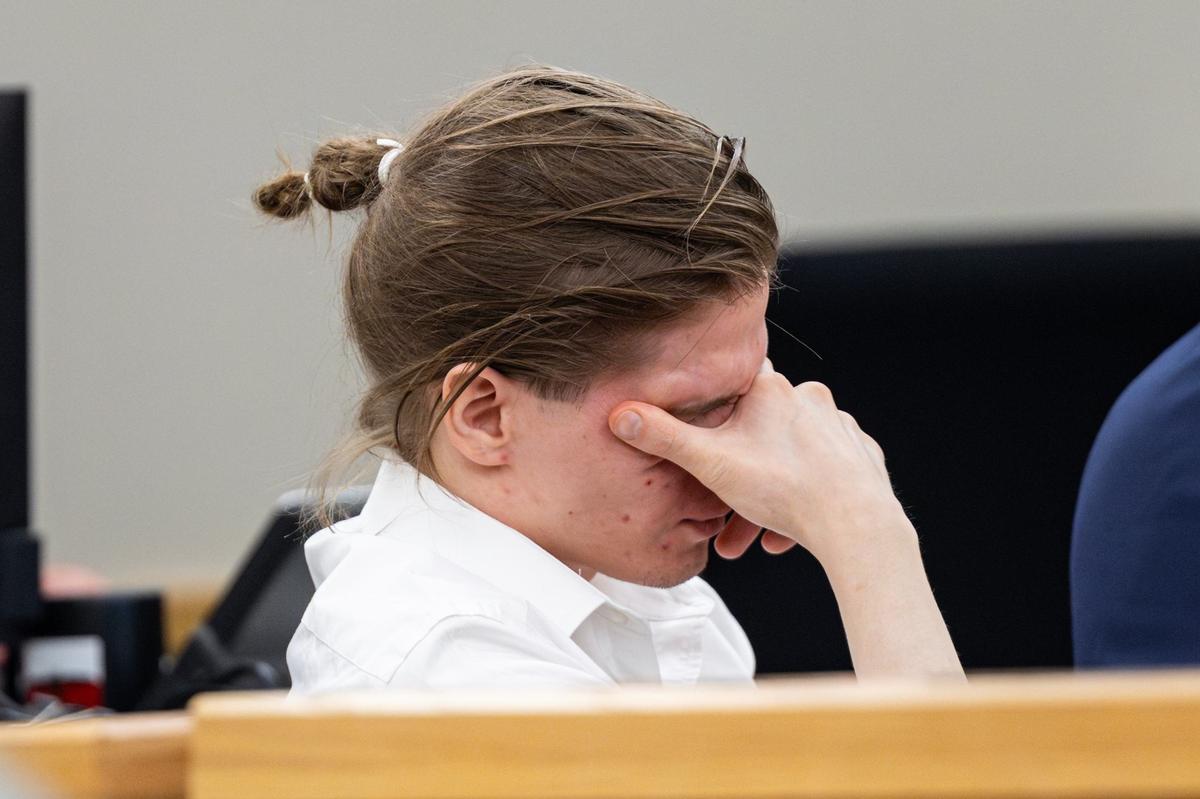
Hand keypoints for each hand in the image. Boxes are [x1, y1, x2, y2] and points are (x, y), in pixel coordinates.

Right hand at [607, 359, 910, 565]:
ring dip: (768, 498)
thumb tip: (621, 414)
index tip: (708, 437)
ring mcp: (839, 428)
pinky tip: (790, 531)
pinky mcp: (860, 457)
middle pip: (760, 434)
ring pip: (790, 459)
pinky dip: (803, 500)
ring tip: (756, 537)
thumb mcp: (710, 463)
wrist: (856, 523)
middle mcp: (809, 399)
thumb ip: (663, 437)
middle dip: (738, 478)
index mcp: (771, 390)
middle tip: (724, 517)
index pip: (733, 383)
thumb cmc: (786, 489)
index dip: (715, 412)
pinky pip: (822, 475)